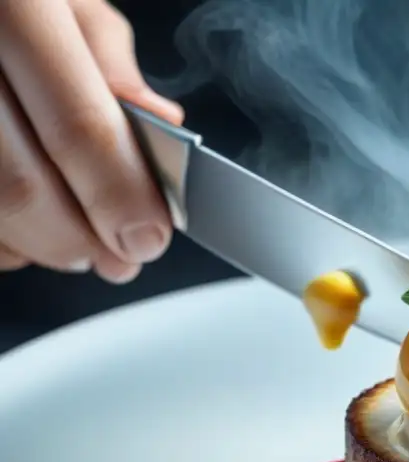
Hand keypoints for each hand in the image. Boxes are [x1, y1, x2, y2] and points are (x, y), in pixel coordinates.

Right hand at [0, 0, 182, 282]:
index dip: (120, 198)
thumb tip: (160, 128)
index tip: (149, 237)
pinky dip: (0, 239)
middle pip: (18, 188)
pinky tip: (21, 227)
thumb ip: (110, 63)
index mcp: (12, 9)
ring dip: (38, 246)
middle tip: (119, 256)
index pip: (76, 127)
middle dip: (80, 239)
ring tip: (76, 243)